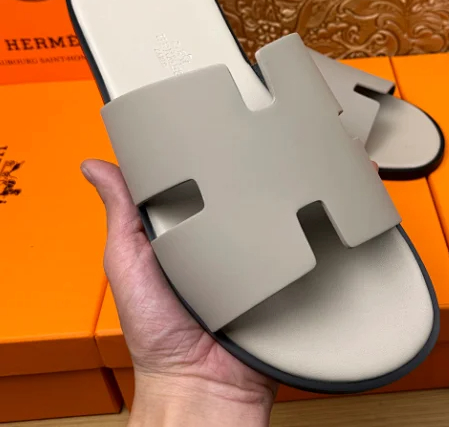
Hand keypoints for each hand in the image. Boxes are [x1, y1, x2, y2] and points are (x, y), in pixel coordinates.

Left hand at [81, 159, 275, 426]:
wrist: (204, 380)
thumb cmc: (160, 331)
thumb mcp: (128, 262)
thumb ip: (120, 216)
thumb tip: (96, 168)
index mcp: (179, 231)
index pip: (187, 180)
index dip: (192, 154)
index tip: (200, 125)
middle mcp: (215, 238)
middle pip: (229, 191)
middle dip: (237, 169)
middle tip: (247, 139)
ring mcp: (248, 254)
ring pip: (260, 211)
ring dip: (268, 195)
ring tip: (276, 166)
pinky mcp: (274, 270)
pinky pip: (284, 242)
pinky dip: (290, 226)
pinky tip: (296, 205)